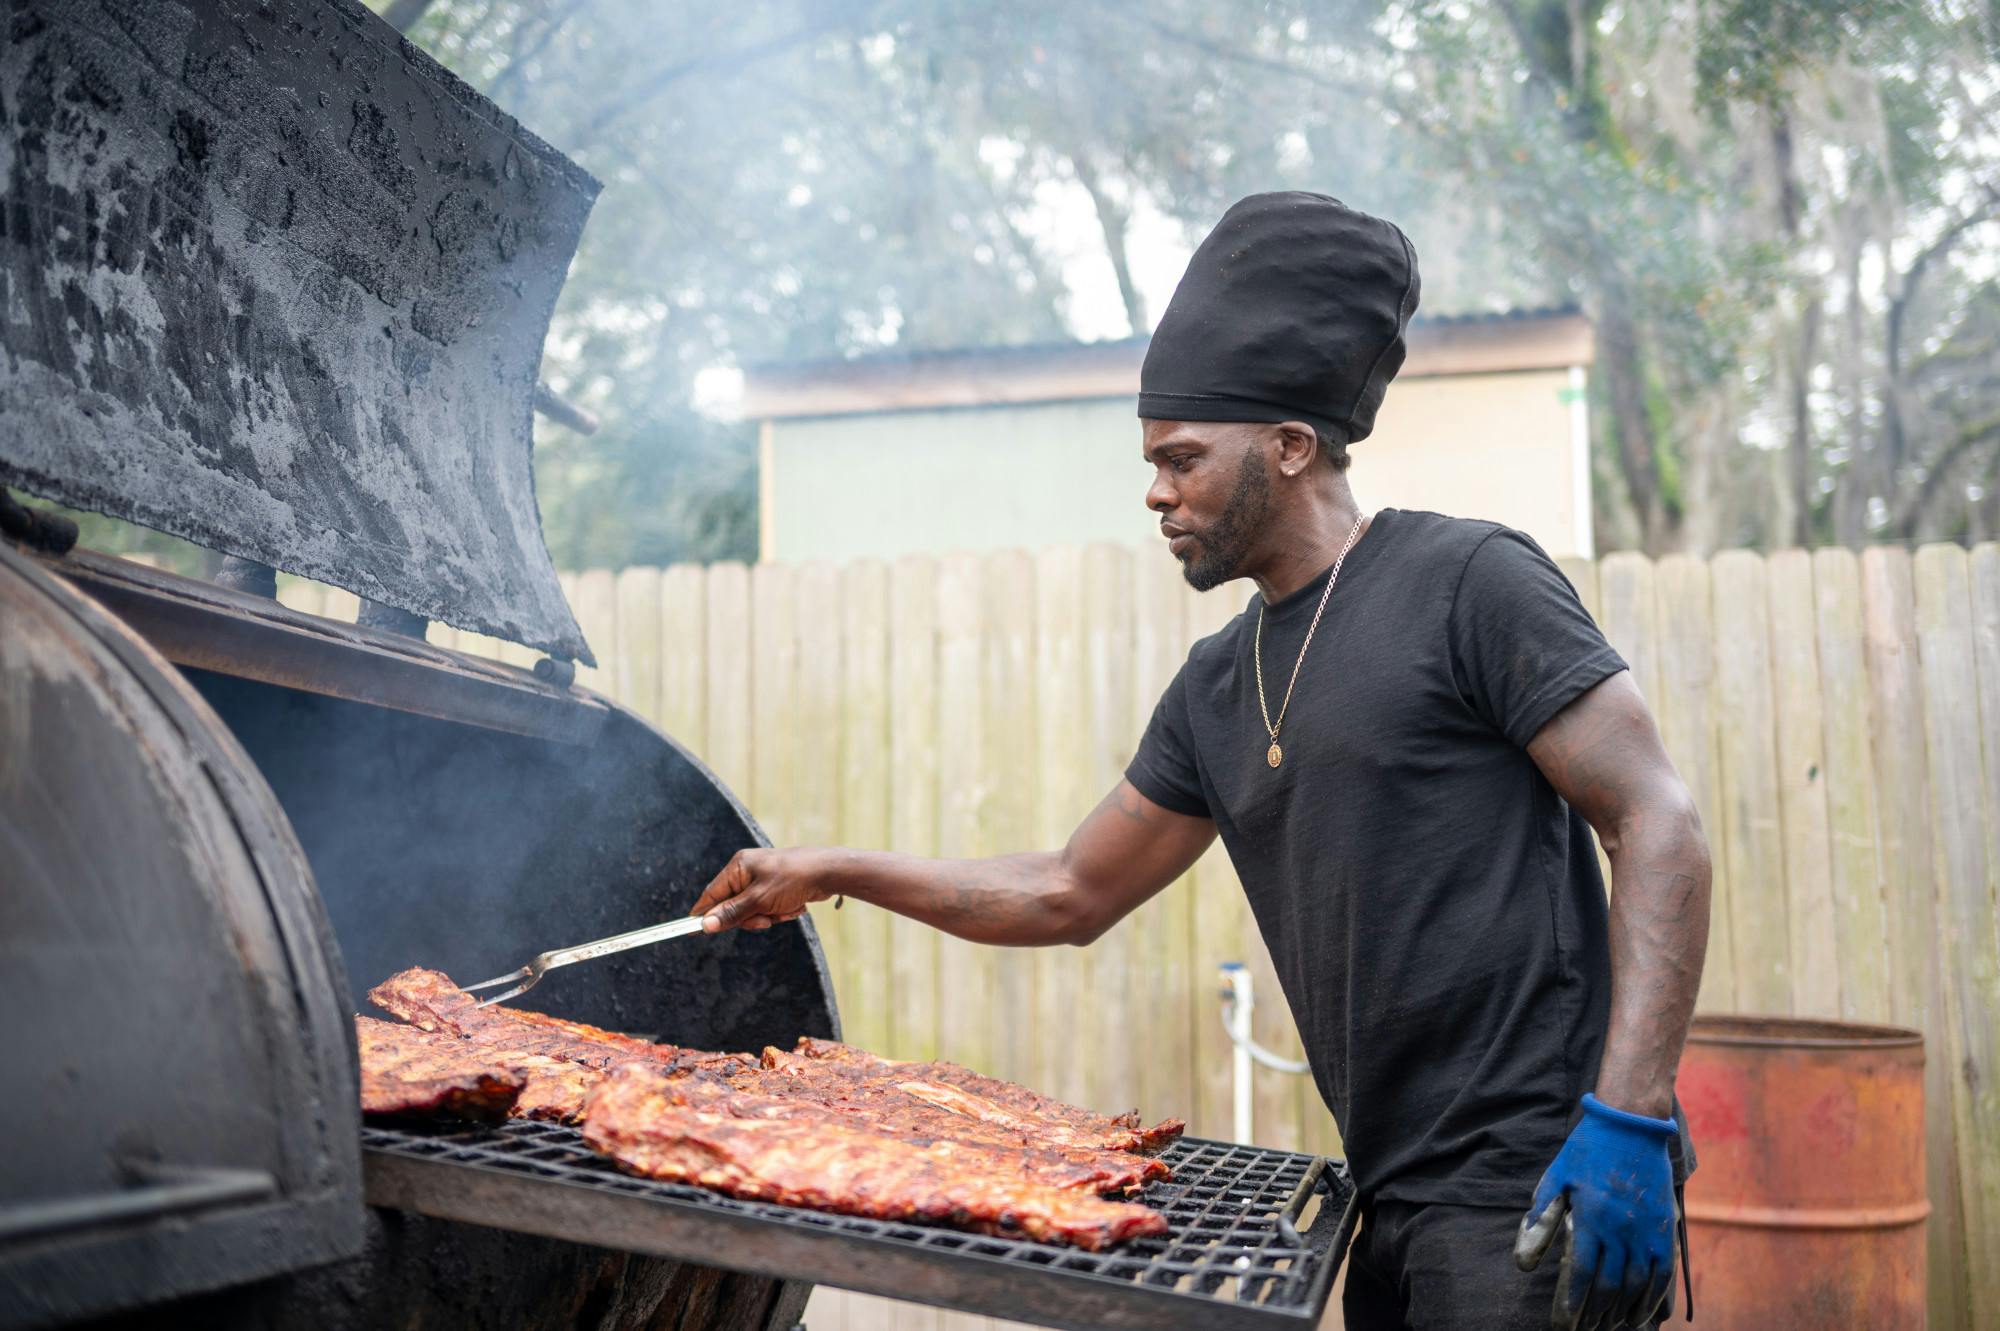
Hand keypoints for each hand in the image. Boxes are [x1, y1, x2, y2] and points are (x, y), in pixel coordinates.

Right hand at [690, 847, 835, 931]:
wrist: (828, 872)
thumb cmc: (792, 879)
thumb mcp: (759, 900)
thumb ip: (731, 913)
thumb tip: (705, 924)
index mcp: (738, 867)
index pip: (711, 894)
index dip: (704, 913)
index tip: (693, 931)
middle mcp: (748, 871)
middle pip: (733, 906)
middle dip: (750, 917)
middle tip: (765, 918)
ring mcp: (763, 879)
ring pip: (753, 911)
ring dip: (768, 916)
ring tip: (785, 909)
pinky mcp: (777, 887)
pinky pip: (769, 908)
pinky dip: (780, 912)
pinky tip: (795, 907)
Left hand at [1514, 1093, 1677, 1329]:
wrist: (1631, 1123)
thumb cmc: (1587, 1149)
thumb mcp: (1556, 1178)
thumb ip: (1541, 1218)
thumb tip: (1524, 1261)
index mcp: (1590, 1218)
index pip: (1580, 1273)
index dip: (1573, 1303)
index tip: (1565, 1323)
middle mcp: (1619, 1230)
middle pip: (1608, 1285)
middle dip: (1596, 1312)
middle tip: (1588, 1327)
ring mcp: (1646, 1230)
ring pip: (1637, 1284)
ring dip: (1623, 1309)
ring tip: (1613, 1324)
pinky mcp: (1665, 1228)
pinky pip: (1663, 1272)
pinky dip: (1654, 1298)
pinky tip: (1644, 1313)